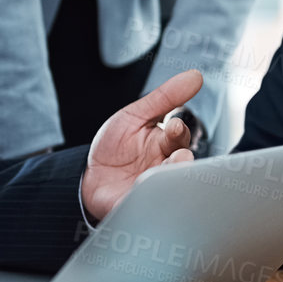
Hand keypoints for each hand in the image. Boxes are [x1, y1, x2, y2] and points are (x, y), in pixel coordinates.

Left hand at [79, 70, 203, 220]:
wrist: (86, 176)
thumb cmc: (114, 146)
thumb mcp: (135, 115)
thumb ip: (165, 97)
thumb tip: (196, 75)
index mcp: (165, 144)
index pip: (179, 136)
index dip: (178, 131)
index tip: (175, 125)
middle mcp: (164, 167)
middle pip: (181, 164)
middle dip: (180, 159)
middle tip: (179, 156)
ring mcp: (154, 188)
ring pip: (170, 186)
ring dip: (170, 180)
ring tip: (167, 174)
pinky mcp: (139, 205)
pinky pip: (148, 204)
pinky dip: (148, 199)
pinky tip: (144, 193)